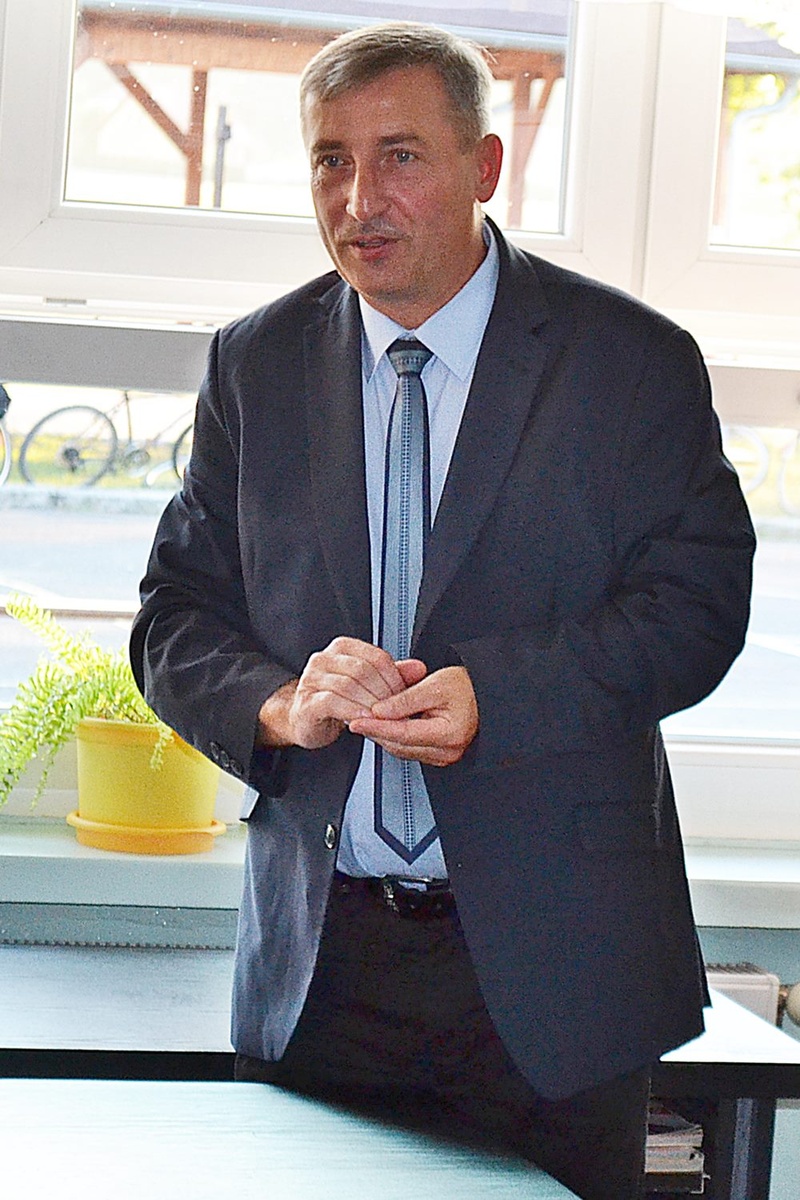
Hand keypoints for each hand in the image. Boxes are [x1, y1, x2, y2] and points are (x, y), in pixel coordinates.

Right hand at [257, 637, 425, 750]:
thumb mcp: (368, 685)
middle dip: (383, 693)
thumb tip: (419, 668)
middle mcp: (324, 659)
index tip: (404, 695)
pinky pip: (332, 702)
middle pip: (363, 670)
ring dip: (370, 704)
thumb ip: (392, 675)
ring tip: (381, 718)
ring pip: (348, 685)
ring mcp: (312, 679)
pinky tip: (363, 720)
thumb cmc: (336, 700)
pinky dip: (352, 711)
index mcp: (342, 648)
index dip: (394, 678)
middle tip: (395, 710)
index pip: (376, 657)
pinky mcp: (306, 701)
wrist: (305, 720)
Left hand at [348, 666, 477, 766]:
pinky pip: (408, 748)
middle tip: (355, 717)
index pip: (403, 733)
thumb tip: (379, 710)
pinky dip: (393, 736)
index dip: (377, 726)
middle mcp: (447, 751)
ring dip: (382, 735)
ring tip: (366, 719)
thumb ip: (405, 699)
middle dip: (375, 731)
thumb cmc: (467, 687)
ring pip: (401, 749)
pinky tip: (383, 724)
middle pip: (399, 745)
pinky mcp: (437, 753)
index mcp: (449, 734)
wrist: (485, 693)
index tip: (357, 720)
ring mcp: (442, 755)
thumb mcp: (435, 684)